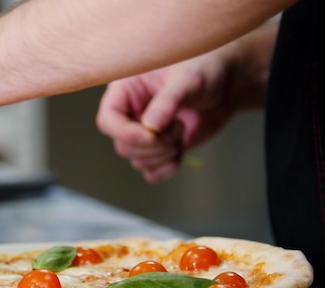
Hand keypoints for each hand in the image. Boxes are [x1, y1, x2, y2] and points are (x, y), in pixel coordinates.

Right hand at [96, 51, 236, 182]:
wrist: (226, 84)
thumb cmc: (203, 69)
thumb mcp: (187, 79)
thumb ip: (168, 101)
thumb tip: (150, 128)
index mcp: (126, 91)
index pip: (108, 120)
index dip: (124, 132)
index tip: (151, 135)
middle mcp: (130, 115)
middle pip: (123, 146)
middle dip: (153, 145)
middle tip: (178, 127)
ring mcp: (144, 134)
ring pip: (138, 161)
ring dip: (163, 154)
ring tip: (182, 131)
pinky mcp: (159, 149)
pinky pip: (150, 172)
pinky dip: (165, 170)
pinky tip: (180, 155)